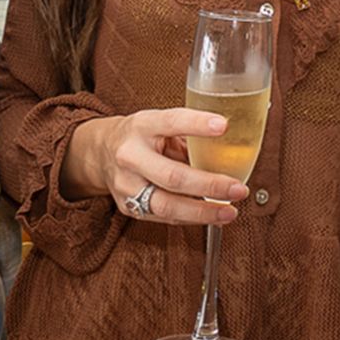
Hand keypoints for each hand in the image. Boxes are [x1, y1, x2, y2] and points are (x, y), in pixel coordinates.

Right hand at [66, 110, 249, 225]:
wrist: (101, 153)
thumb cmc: (141, 136)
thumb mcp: (159, 124)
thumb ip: (188, 135)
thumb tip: (231, 146)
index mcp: (141, 126)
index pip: (171, 122)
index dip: (197, 124)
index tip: (223, 126)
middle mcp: (130, 156)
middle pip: (172, 176)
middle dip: (209, 185)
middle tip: (238, 188)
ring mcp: (127, 185)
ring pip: (167, 205)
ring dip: (203, 212)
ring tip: (229, 211)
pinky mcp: (129, 207)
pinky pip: (165, 217)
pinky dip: (192, 218)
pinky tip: (212, 216)